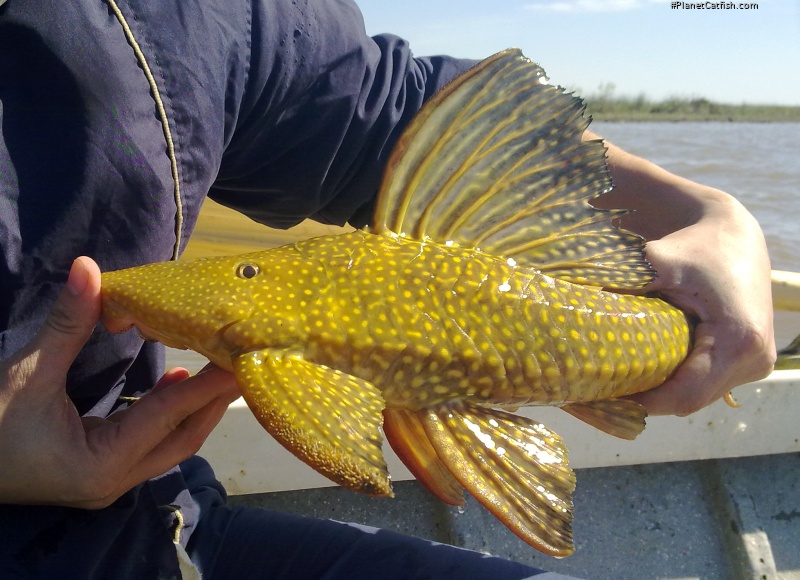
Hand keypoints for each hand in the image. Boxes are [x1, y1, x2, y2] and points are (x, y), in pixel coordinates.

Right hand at [0, 257, 239, 507]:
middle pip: (181, 441)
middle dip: (212, 403)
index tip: (242, 362)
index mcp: (100, 465)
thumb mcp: (27, 372)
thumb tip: (88, 268)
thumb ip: (66, 324)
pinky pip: (148, 444)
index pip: (167, 417)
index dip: (206, 387)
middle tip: (243, 365)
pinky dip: (167, 415)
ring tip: (219, 369)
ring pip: (168, 446)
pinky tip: (176, 383)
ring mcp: (107, 482)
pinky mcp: (100, 472)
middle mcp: (112, 482)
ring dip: (193, 409)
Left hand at [591, 136, 775, 415]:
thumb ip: (623, 285)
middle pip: (688, 400)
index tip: (602, 396)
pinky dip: (674, 381)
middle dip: (644, 398)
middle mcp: (754, 359)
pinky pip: (704, 384)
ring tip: (616, 382)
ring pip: (696, 395)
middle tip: (600, 390)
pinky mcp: (747, 361)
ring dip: (659, 392)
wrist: (732, 235)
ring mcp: (754, 364)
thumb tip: (575, 310)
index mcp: (737, 340)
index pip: (684, 394)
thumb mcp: (658, 262)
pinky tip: (641, 371)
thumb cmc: (696, 246)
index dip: (642, 402)